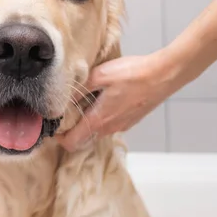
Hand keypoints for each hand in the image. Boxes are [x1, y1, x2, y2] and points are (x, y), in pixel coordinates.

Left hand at [56, 50, 175, 151]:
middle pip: (84, 138)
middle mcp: (110, 128)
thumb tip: (63, 97)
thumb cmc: (134, 74)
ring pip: (98, 130)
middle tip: (65, 111)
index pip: (72, 142)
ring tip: (84, 100)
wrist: (164, 75)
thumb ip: (80, 87)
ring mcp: (122, 125)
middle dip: (72, 128)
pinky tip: (103, 98)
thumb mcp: (100, 75)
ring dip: (88, 121)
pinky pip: (110, 123)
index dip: (59, 138)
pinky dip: (102, 116)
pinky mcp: (131, 119)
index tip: (52, 126)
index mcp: (99, 119)